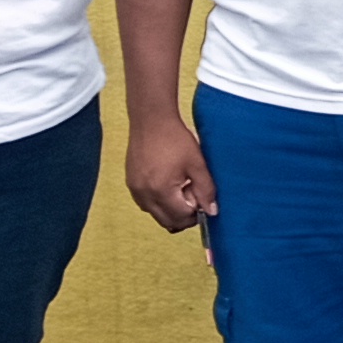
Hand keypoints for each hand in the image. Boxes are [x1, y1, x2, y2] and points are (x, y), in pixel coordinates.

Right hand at [126, 113, 217, 233]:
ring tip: (182, 188)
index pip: (180, 218)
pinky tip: (169, 185)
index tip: (203, 199)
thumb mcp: (197, 164)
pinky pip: (146, 203)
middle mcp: (144, 194)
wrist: (151, 120)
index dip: (195, 213)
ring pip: (156, 214)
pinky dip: (159, 202)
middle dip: (184, 216)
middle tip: (194, 197)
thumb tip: (211, 211)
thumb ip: (206, 190)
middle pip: (167, 221)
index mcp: (161, 191)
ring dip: (171, 210)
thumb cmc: (175, 138)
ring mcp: (135, 190)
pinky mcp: (131, 183)